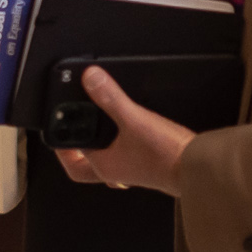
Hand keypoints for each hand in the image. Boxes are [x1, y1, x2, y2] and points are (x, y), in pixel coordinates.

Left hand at [53, 66, 192, 195]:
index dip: (61, 142)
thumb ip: (110, 97)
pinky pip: (122, 158)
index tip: (56, 125)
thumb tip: (90, 79)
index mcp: (103, 165)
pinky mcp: (145, 166)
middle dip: (73, 151)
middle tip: (69, 134)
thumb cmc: (166, 155)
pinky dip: (117, 147)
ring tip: (93, 129)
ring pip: (103, 162)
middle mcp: (114, 172)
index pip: (71, 156)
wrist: (196, 170)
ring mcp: (130, 171)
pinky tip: (125, 134)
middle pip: (83, 167)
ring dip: (96, 148)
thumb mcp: (134, 119)